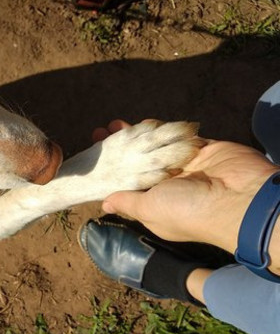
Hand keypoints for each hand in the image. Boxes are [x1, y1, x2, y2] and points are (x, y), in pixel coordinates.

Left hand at [98, 120, 279, 258]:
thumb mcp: (149, 209)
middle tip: (101, 132)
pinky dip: (166, 128)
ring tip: (116, 125)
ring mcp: (186, 166)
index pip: (129, 181)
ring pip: (158, 146)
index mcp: (155, 202)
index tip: (95, 152)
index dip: (112, 167)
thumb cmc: (188, 211)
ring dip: (140, 135)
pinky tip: (145, 122)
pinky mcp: (202, 149)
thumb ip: (128, 203)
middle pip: (140, 161)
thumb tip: (105, 204)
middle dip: (122, 147)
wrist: (237, 199)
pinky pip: (180, 135)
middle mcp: (169, 184)